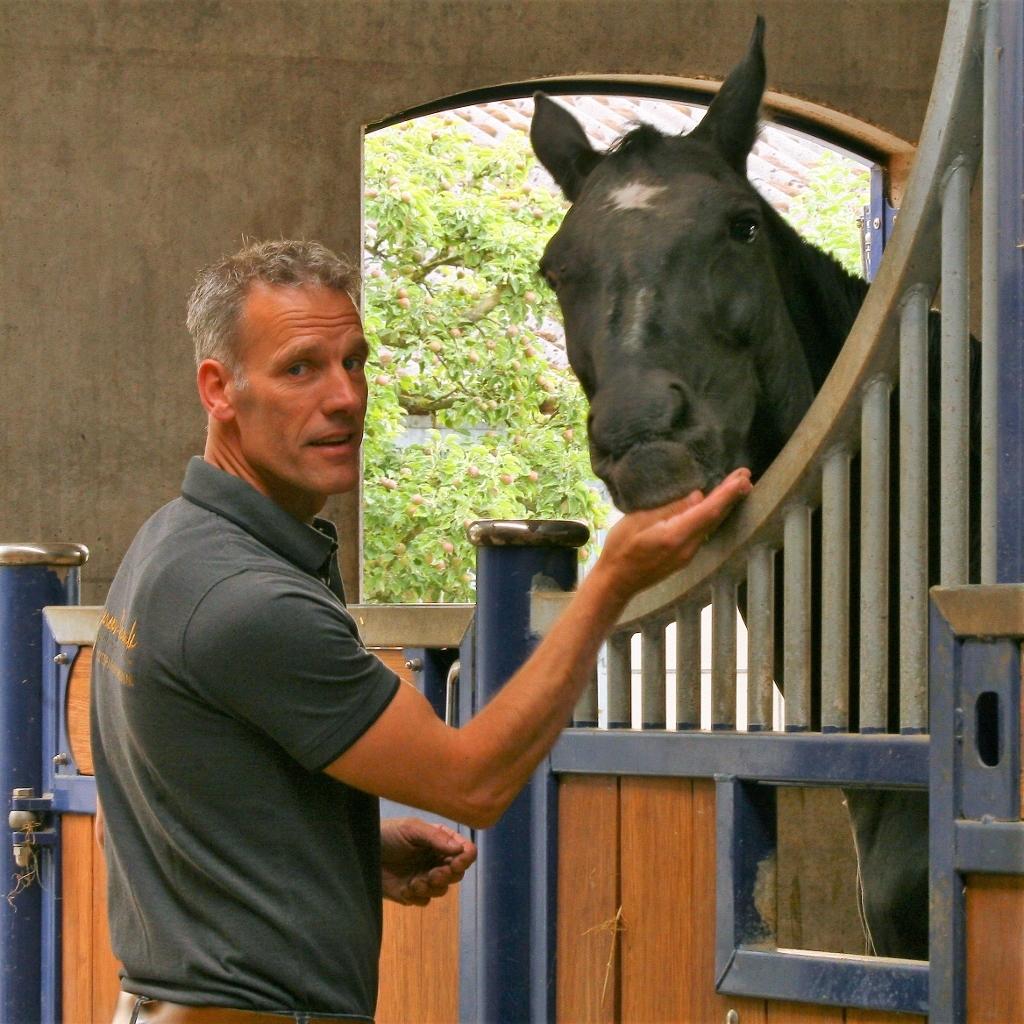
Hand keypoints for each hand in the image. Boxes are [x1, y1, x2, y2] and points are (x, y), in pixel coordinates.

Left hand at [380, 817, 476, 905]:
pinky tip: (407, 887)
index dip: (465, 857)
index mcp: (439, 841)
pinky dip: (419, 895)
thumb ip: (436, 838)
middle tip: (434, 874)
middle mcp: (435, 859)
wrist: (361, 851)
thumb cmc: (387, 834)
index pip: (464, 850)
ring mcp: (424, 877)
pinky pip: (425, 900)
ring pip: (442, 889)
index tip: (457, 861)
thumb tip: (459, 849)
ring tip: (416, 881)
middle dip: (448, 875)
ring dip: (432, 886)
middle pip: (457, 873)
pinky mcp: (411, 893)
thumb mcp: (411, 829)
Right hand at [594, 468, 752, 602]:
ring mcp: (688, 554)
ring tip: (737, 485)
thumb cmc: (619, 548)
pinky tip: (715, 505)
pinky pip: (704, 531)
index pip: (708, 511)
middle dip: (732, 495)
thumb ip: (669, 509)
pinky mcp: (684, 556)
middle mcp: (688, 547)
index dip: (727, 493)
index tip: (742, 477)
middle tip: (746, 474)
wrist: (616, 582)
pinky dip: (713, 514)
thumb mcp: (637, 521)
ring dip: (725, 504)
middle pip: (716, 518)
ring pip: (712, 525)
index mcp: (675, 536)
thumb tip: (697, 496)